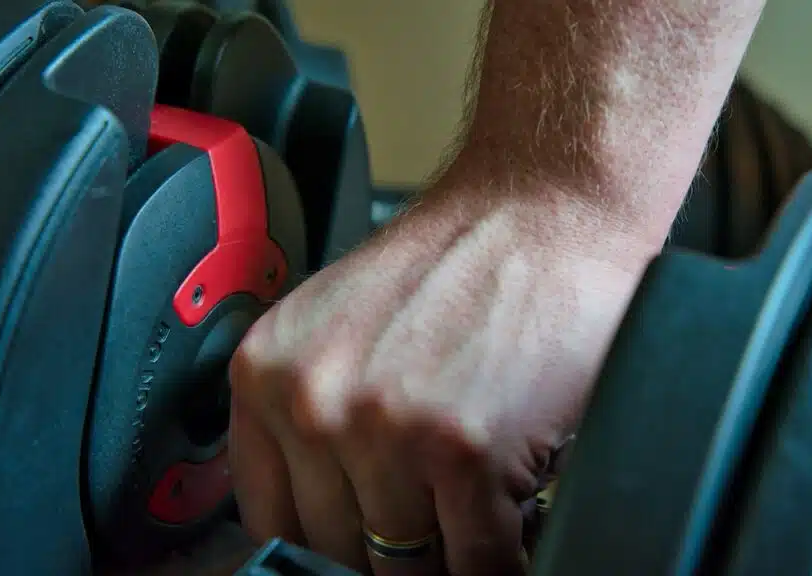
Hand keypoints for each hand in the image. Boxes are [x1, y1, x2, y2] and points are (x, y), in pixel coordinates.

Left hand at [228, 187, 654, 574]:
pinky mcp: (466, 452)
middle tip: (434, 527)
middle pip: (343, 551)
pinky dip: (504, 557)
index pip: (273, 521)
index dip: (330, 544)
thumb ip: (310, 414)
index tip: (364, 546)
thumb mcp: (336, 327)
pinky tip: (514, 520)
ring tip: (477, 518)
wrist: (543, 210)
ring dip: (451, 557)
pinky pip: (481, 561)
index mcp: (268, 376)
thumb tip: (324, 515)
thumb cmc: (457, 265)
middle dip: (395, 551)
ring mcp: (388, 432)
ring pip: (410, 566)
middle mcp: (315, 405)